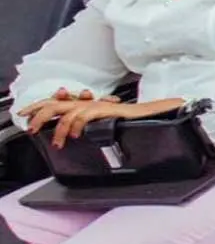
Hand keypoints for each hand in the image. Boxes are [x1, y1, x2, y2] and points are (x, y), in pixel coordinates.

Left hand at [21, 91, 181, 149]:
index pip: (60, 102)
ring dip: (60, 128)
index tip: (27, 116)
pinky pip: (86, 114)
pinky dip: (78, 124)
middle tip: (33, 128)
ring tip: (59, 142)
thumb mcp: (109, 124)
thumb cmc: (137, 122)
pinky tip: (78, 134)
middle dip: (41, 114)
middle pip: (58, 102)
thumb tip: (80, 135)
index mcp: (90, 105)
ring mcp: (100, 105)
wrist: (157, 116)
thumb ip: (94, 126)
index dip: (41, 106)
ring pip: (69, 110)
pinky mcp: (108, 110)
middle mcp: (92, 102)